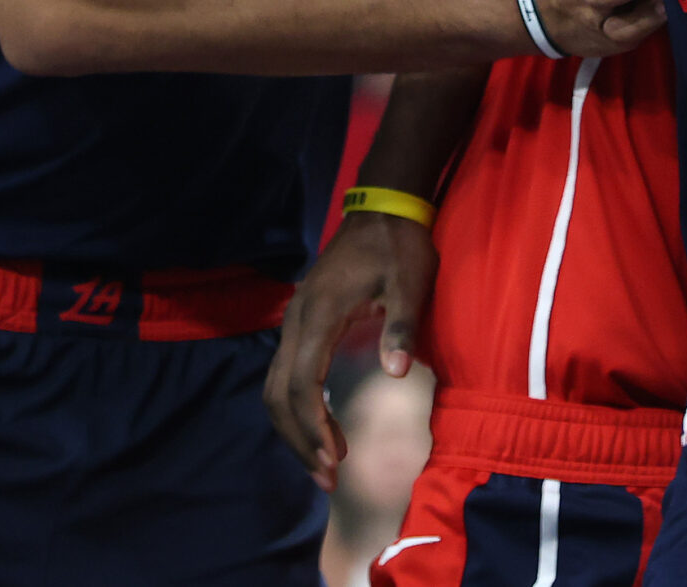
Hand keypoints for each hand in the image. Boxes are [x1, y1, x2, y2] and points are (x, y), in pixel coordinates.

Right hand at [263, 207, 436, 489]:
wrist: (382, 208)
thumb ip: (402, 326)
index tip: (335, 460)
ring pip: (275, 387)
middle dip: (300, 440)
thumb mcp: (411, 281)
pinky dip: (294, 407)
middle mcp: (296, 320)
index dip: (314, 428)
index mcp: (320, 314)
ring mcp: (294, 320)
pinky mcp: (300, 322)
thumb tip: (397, 372)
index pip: (303, 384)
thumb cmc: (399, 245)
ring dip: (294, 428)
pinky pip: (284, 374)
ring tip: (322, 463)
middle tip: (328, 477)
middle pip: (279, 394)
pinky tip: (316, 428)